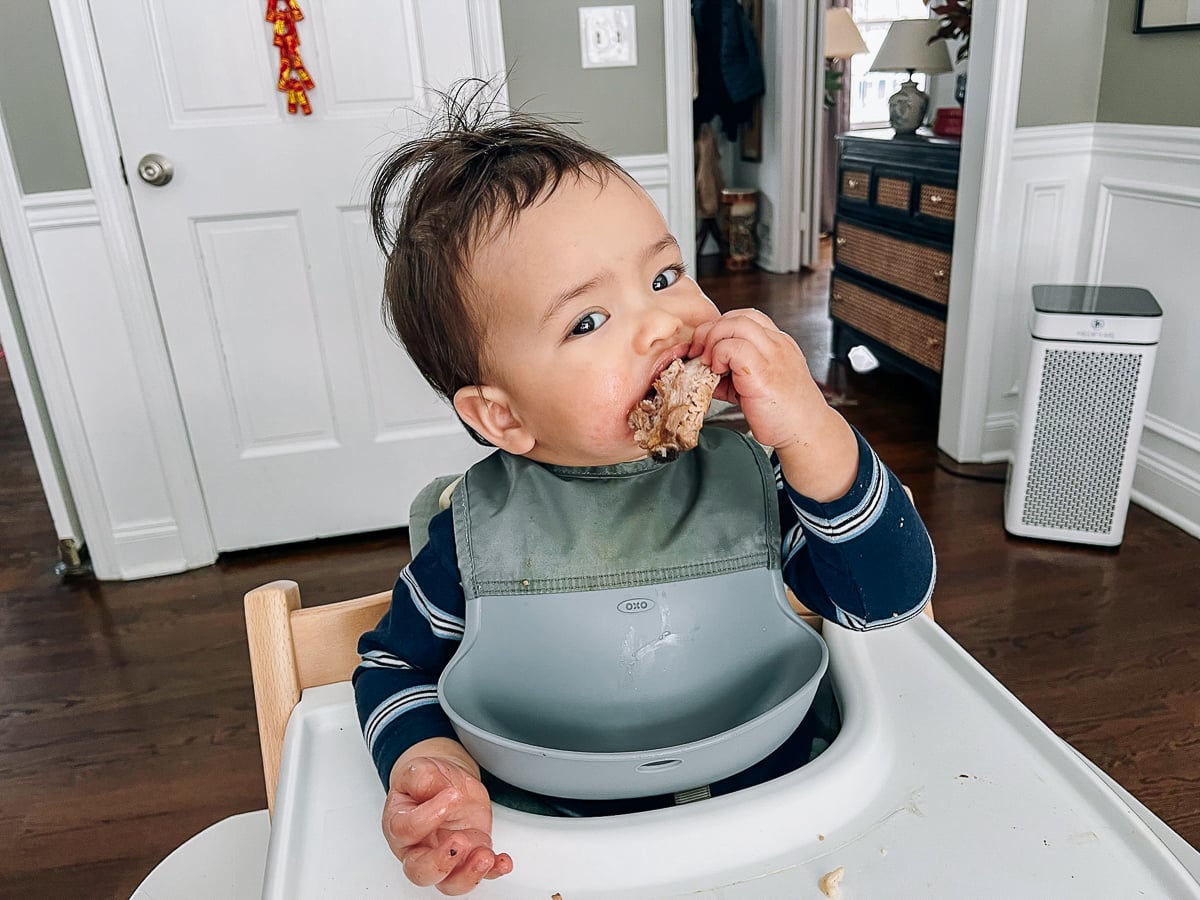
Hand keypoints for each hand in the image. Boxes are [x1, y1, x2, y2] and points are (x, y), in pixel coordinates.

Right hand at [383, 741, 512, 894]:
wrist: (446, 784)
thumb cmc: (427, 782)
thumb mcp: (420, 769)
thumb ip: (421, 777)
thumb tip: (432, 787)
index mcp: (400, 825)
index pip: (407, 830)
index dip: (429, 815)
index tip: (451, 795)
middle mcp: (419, 849)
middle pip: (421, 872)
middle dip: (441, 862)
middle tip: (460, 840)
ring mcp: (446, 856)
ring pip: (450, 883)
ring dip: (469, 874)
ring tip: (485, 855)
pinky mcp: (470, 856)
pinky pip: (482, 873)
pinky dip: (494, 871)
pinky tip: (502, 861)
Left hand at [689, 308, 856, 500]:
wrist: (807, 433)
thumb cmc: (785, 413)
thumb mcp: (758, 384)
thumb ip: (733, 373)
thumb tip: (704, 371)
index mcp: (777, 344)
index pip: (745, 317)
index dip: (720, 326)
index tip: (707, 347)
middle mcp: (777, 345)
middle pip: (738, 316)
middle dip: (711, 330)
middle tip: (701, 353)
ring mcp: (773, 356)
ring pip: (736, 324)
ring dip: (713, 340)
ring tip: (711, 363)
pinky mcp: (764, 373)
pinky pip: (734, 348)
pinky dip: (719, 356)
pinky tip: (719, 373)